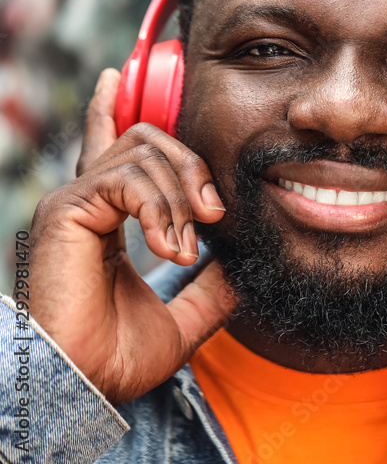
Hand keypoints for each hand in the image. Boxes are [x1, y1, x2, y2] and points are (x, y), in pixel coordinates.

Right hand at [27, 68, 235, 405]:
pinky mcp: (67, 211)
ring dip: (180, 197)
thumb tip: (242, 263)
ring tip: (188, 249)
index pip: (115, 151)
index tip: (121, 77)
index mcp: (105, 219)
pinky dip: (161, 209)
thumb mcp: (185, 317)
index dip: (116, 110)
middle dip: (191, 165)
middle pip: (144, 139)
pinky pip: (127, 177)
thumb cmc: (120, 358)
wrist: (86, 386)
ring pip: (142, 152)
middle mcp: (85, 202)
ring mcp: (73, 203)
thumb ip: (212, 287)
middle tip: (215, 213)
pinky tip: (171, 248)